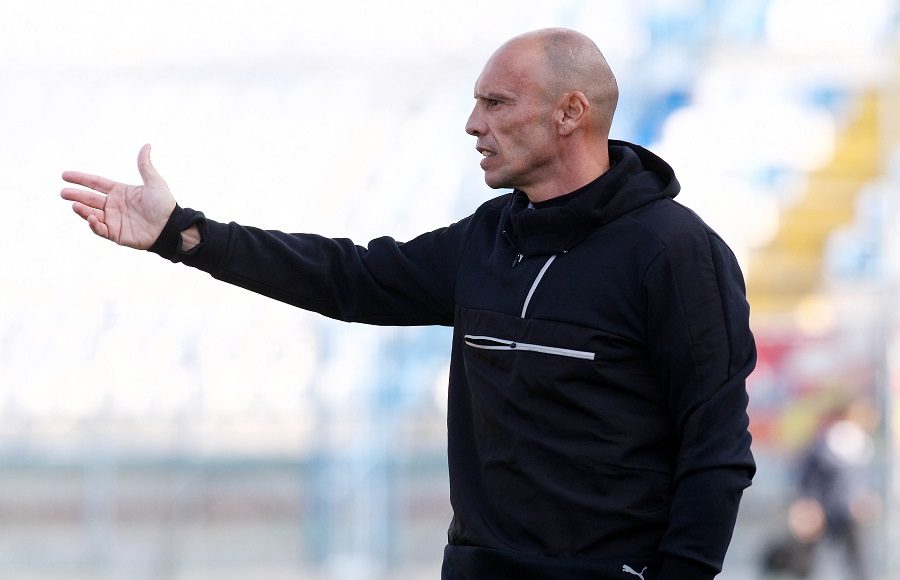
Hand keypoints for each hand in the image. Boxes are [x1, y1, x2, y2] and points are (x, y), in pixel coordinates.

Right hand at [61, 144, 176, 249]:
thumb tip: (146, 145)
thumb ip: (145, 165)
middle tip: (63, 192)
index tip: (65, 175)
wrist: (171, 227)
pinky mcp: (117, 234)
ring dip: (82, 210)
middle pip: (90, 198)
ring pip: (92, 214)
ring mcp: (114, 220)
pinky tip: (91, 218)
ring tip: (74, 204)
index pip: (96, 183)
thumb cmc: (164, 205)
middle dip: (76, 195)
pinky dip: (94, 225)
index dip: (81, 179)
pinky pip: (101, 230)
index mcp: (120, 191)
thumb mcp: (154, 182)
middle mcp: (114, 205)